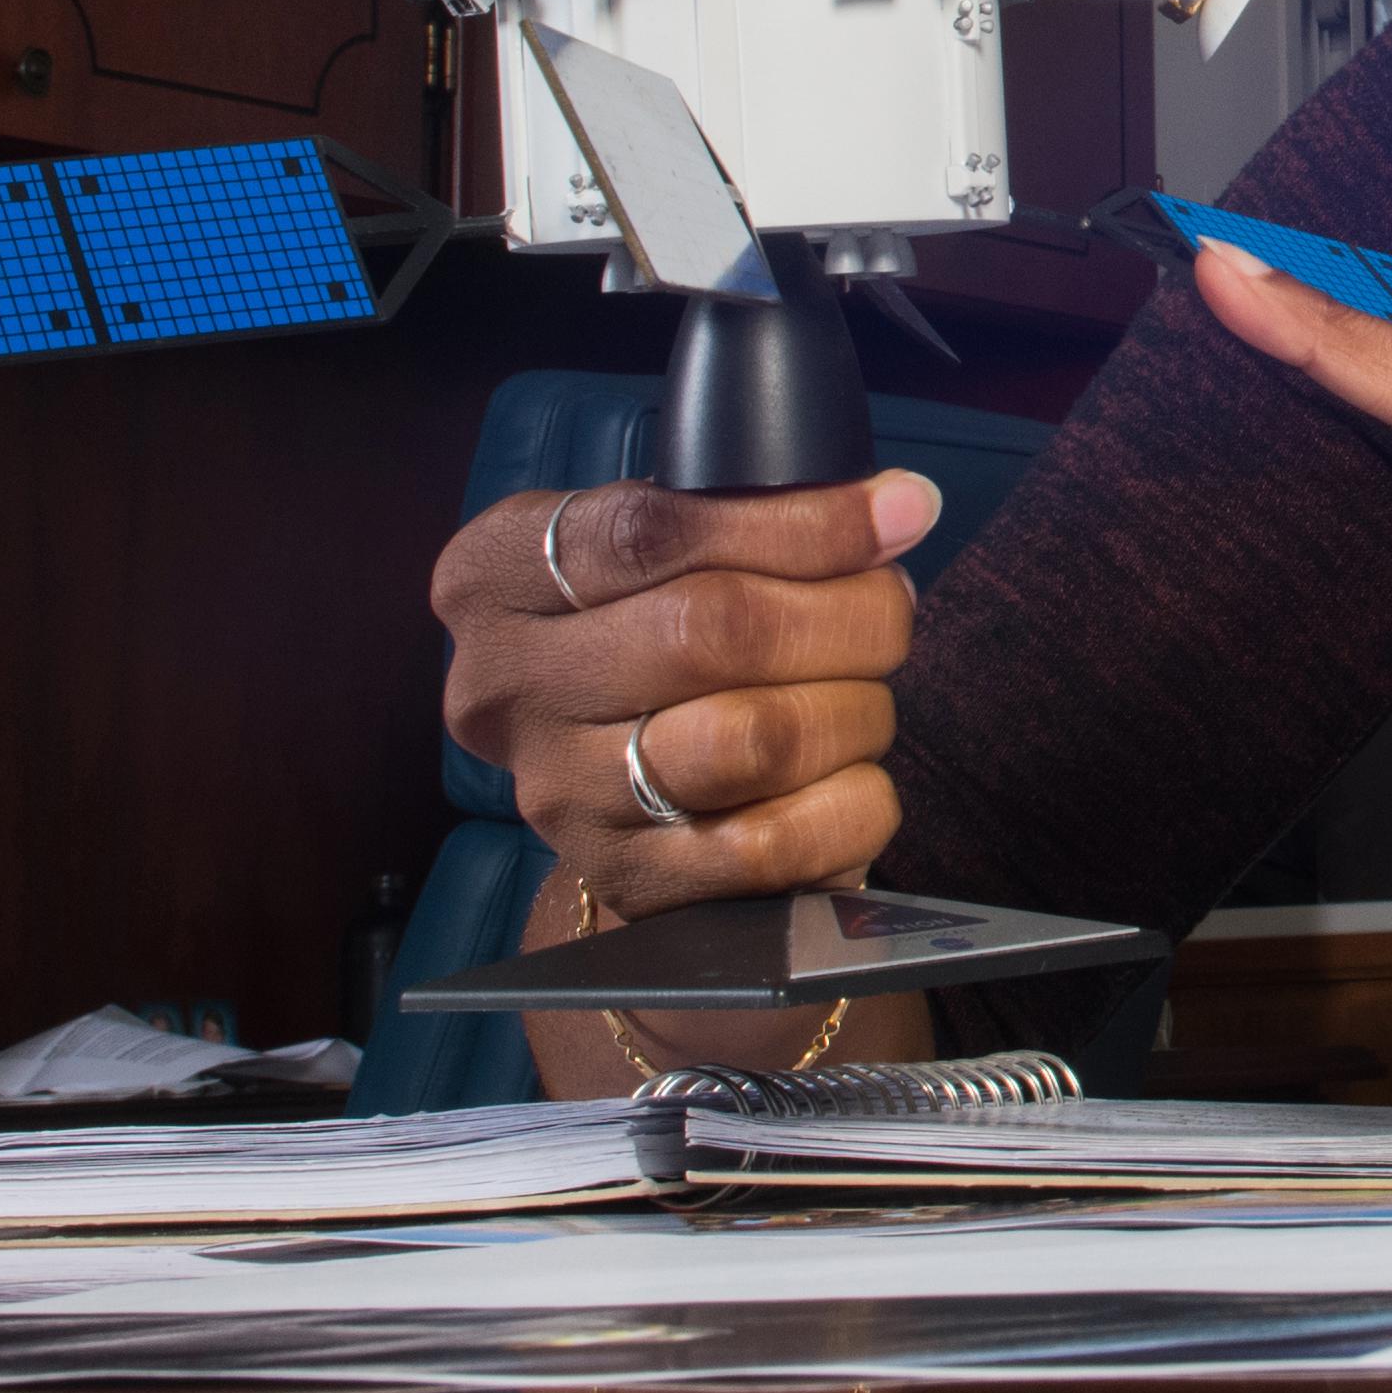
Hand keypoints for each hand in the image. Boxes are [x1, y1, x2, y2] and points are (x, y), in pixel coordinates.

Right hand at [435, 468, 938, 923]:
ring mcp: (560, 794)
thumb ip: (740, 519)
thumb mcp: (653, 556)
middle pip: (712, 629)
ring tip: (867, 694)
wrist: (617, 802)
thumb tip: (895, 509)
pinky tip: (858, 777)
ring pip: (754, 737)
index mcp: (494, 574)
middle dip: (844, 613)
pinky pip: (775, 844)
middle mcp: (503, 687)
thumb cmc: (653, 640)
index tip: (897, 512)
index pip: (653, 531)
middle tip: (892, 609)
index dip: (795, 522)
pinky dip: (851, 802)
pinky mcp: (627, 883)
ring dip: (852, 708)